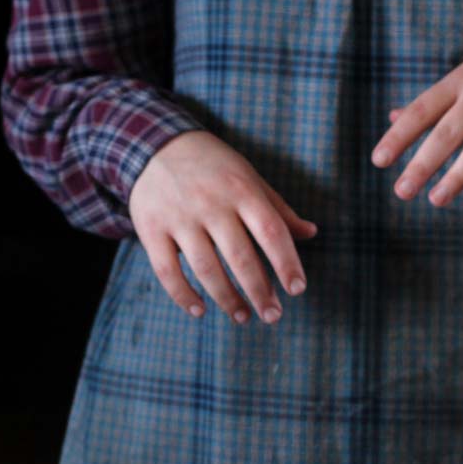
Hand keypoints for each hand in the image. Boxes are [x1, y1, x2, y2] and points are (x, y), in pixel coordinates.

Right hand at [129, 130, 316, 324]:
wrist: (154, 145)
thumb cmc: (212, 167)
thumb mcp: (248, 177)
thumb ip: (277, 208)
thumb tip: (311, 233)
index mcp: (241, 189)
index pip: (271, 231)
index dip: (286, 263)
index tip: (297, 289)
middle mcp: (211, 203)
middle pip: (240, 257)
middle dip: (259, 291)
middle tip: (272, 316)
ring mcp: (179, 217)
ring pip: (206, 268)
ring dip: (226, 299)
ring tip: (242, 317)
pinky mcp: (151, 229)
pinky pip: (167, 271)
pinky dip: (183, 295)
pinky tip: (200, 310)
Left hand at [371, 27, 462, 205]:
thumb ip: (434, 102)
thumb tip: (393, 117)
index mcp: (461, 81)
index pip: (422, 110)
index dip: (399, 136)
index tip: (378, 162)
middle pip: (447, 132)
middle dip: (422, 163)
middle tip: (401, 191)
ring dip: (457, 175)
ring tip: (436, 200)